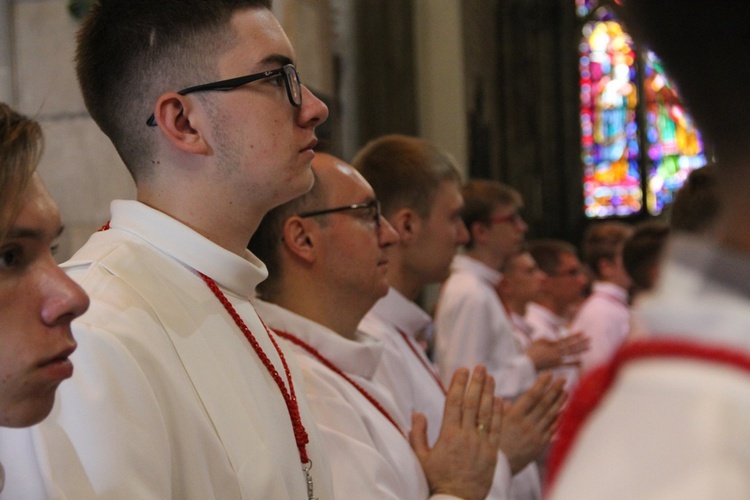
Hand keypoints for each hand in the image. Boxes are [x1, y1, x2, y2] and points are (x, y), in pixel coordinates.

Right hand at [410, 365, 501, 499]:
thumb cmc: (437, 480)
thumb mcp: (421, 458)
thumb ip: (417, 435)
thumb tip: (418, 414)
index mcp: (448, 435)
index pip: (453, 402)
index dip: (458, 384)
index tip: (461, 369)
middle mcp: (466, 436)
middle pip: (471, 403)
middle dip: (475, 382)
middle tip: (479, 366)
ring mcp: (481, 444)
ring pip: (486, 413)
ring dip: (489, 393)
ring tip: (490, 377)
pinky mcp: (492, 453)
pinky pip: (496, 429)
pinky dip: (498, 413)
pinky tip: (500, 400)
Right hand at [498, 373, 566, 473]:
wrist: (498, 466)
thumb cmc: (491, 442)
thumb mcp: (492, 423)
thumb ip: (500, 409)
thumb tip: (502, 398)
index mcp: (514, 416)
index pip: (532, 396)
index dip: (541, 384)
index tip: (549, 374)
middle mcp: (527, 425)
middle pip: (544, 404)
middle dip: (554, 389)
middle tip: (563, 378)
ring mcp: (535, 435)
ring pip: (550, 415)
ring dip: (559, 402)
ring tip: (566, 390)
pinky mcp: (540, 444)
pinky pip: (551, 429)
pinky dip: (558, 419)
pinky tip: (562, 411)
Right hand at [527, 332, 588, 370]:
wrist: (527, 364)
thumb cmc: (531, 352)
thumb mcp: (537, 342)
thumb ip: (546, 339)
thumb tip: (553, 341)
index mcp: (552, 345)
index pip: (566, 340)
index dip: (575, 336)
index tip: (582, 332)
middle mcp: (557, 352)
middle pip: (572, 346)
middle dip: (581, 342)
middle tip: (590, 338)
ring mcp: (558, 359)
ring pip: (571, 353)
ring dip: (581, 350)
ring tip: (589, 347)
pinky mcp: (556, 365)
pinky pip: (567, 364)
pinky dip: (574, 363)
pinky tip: (582, 362)